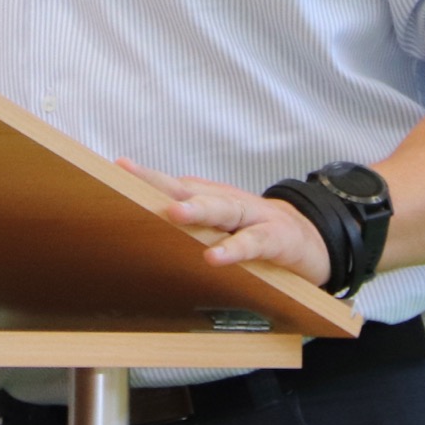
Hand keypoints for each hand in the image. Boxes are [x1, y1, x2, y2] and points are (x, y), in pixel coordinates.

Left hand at [116, 158, 330, 288]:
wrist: (309, 238)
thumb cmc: (253, 229)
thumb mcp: (218, 220)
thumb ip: (188, 215)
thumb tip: (145, 213)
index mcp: (210, 197)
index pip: (171, 183)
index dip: (144, 176)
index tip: (115, 167)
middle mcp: (227, 201)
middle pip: (190, 188)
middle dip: (160, 183)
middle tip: (130, 179)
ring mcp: (252, 217)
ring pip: (222, 209)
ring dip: (197, 209)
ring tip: (173, 212)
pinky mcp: (274, 239)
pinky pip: (251, 243)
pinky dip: (233, 249)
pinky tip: (214, 257)